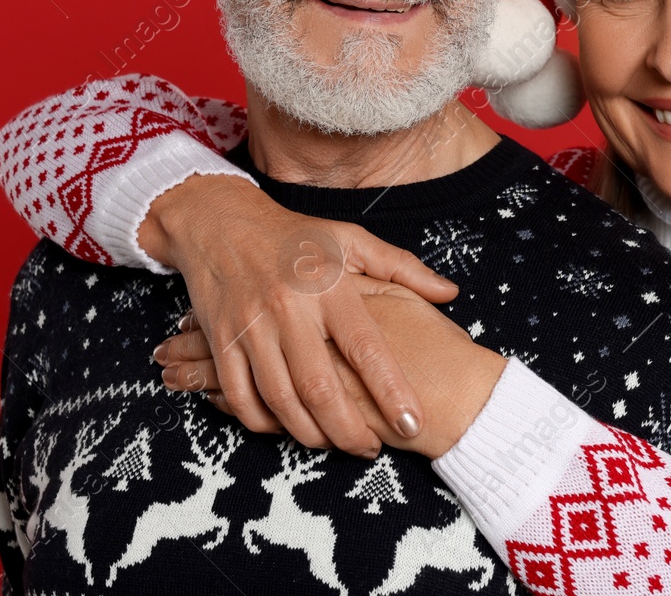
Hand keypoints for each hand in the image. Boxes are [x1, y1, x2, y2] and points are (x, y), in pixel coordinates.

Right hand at [140, 172, 458, 457]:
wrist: (220, 221)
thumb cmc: (295, 236)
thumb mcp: (351, 239)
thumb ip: (401, 268)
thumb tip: (450, 293)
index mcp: (328, 285)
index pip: (366, 347)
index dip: (391, 390)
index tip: (413, 423)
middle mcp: (289, 307)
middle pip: (320, 386)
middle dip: (348, 430)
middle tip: (370, 449)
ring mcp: (250, 325)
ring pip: (279, 399)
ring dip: (308, 433)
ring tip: (333, 444)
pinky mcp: (219, 339)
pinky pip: (239, 396)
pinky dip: (262, 422)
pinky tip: (285, 428)